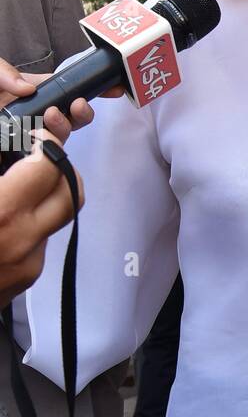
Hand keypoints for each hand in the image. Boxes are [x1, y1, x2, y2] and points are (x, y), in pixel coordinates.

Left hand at [0, 55, 125, 148]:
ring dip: (65, 129)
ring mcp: (29, 138)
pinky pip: (44, 160)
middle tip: (73, 107)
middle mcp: (36, 117)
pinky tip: (44, 148)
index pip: (69, 91)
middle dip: (81, 113)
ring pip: (62, 139)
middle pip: (73, 119)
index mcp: (32, 94)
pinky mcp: (20, 157)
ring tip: (53, 119)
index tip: (116, 89)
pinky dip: (49, 155)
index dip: (94, 90)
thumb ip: (3, 71)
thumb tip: (27, 88)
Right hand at [0, 126, 84, 308]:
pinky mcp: (26, 278)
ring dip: (47, 196)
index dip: (46, 144)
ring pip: (58, 218)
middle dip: (62, 168)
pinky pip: (40, 241)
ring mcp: (28, 264)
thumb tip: (9, 145)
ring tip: (18, 186)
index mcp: (2, 213)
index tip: (37, 137)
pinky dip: (29, 222)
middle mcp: (22, 241)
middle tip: (40, 157)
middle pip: (72, 193)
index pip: (49, 167)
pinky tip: (3, 220)